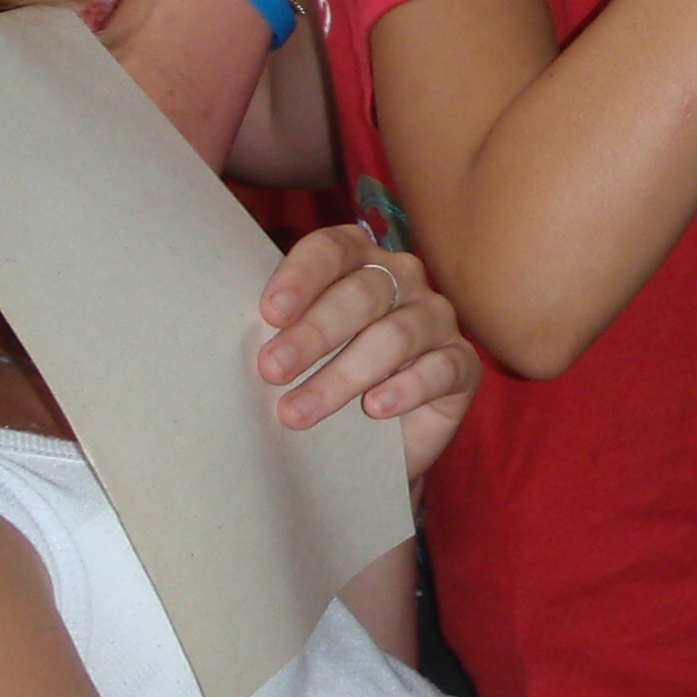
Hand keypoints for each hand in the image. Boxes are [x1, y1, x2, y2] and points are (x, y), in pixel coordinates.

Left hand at [256, 226, 480, 485]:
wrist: (372, 446)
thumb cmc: (325, 382)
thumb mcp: (297, 353)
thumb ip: (280, 333)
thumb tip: (233, 337)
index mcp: (358, 261)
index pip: (332, 250)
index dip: (301, 276)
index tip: (269, 313)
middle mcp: (402, 280)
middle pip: (362, 293)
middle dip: (314, 332)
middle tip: (272, 369)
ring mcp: (437, 319)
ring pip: (396, 334)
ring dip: (344, 374)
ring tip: (300, 411)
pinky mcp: (462, 365)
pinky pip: (440, 368)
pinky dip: (406, 387)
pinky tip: (374, 408)